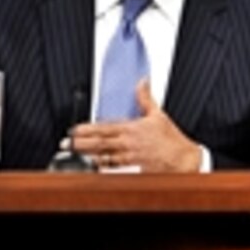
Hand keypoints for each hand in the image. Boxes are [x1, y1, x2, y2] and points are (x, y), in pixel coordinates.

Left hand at [71, 79, 201, 171]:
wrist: (183, 160)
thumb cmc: (172, 140)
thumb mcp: (159, 115)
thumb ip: (145, 98)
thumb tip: (142, 82)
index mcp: (132, 128)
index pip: (105, 128)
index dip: (88, 129)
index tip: (75, 129)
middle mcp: (128, 143)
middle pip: (99, 143)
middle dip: (81, 143)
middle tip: (66, 143)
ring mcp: (129, 157)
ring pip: (103, 156)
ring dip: (86, 155)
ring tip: (73, 154)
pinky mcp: (133, 168)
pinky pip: (113, 168)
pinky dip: (100, 167)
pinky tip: (91, 167)